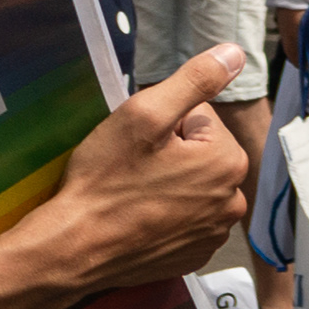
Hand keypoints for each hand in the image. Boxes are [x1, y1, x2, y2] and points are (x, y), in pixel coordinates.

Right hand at [46, 43, 253, 292]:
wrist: (74, 248)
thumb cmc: (104, 181)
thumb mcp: (143, 116)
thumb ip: (193, 80)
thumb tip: (234, 53)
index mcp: (226, 160)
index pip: (198, 118)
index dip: (161, 124)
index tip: (135, 143)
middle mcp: (232, 200)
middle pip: (198, 154)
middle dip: (167, 154)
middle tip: (129, 167)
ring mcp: (213, 233)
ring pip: (191, 187)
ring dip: (166, 184)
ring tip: (130, 193)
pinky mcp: (193, 255)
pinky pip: (184, 221)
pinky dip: (164, 215)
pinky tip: (136, 216)